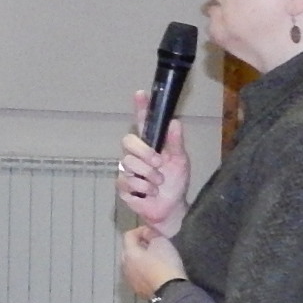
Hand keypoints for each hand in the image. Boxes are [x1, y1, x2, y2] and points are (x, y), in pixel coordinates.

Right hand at [118, 91, 191, 236]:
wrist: (171, 208)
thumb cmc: (175, 183)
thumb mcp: (180, 161)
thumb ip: (176, 143)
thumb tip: (175, 122)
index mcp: (151, 145)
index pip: (143, 123)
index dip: (141, 107)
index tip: (140, 94)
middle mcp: (136, 154)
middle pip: (128, 141)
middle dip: (144, 152)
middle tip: (158, 163)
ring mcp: (127, 170)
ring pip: (129, 163)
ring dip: (148, 175)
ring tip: (158, 183)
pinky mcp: (122, 186)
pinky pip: (127, 181)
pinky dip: (143, 188)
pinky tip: (150, 193)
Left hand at [120, 225, 186, 298]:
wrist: (170, 291)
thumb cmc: (165, 264)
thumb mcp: (161, 243)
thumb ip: (152, 235)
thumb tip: (147, 234)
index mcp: (128, 253)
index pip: (128, 236)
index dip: (140, 230)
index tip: (152, 232)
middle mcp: (124, 266)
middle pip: (128, 250)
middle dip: (139, 245)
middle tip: (154, 244)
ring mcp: (129, 279)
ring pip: (132, 264)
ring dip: (140, 259)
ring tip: (155, 259)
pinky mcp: (137, 290)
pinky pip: (137, 276)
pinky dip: (143, 271)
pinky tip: (155, 272)